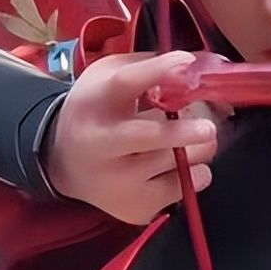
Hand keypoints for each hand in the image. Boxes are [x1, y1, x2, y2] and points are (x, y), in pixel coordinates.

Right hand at [45, 51, 217, 224]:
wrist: (61, 163)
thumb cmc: (97, 112)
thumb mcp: (107, 79)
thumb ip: (148, 68)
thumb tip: (199, 66)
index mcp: (95, 102)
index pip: (126, 82)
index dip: (159, 70)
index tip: (187, 63)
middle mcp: (101, 143)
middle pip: (147, 137)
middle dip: (182, 132)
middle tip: (209, 128)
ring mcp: (117, 180)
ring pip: (175, 164)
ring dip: (198, 148)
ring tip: (195, 140)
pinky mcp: (134, 206)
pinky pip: (182, 188)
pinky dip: (194, 174)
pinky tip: (180, 165)